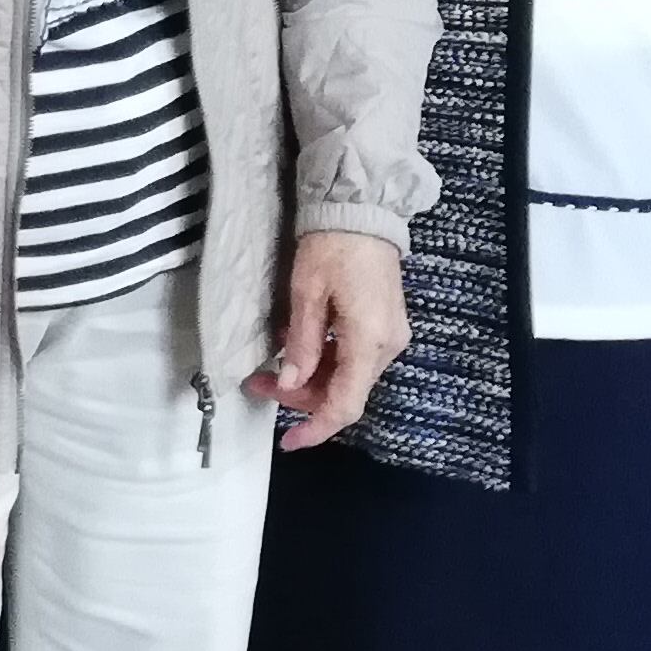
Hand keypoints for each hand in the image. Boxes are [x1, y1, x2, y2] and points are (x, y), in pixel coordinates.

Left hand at [248, 230, 407, 449]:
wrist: (362, 209)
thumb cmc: (331, 245)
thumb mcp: (306, 294)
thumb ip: (301, 344)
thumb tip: (289, 383)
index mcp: (369, 342)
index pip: (345, 405)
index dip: (316, 428)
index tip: (288, 441)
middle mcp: (388, 346)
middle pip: (344, 392)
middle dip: (301, 396)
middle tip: (259, 382)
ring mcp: (390, 335)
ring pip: (348, 377)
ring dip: (310, 379)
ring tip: (270, 368)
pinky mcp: (385, 324)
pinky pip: (354, 357)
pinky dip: (325, 361)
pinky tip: (297, 349)